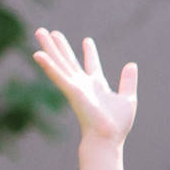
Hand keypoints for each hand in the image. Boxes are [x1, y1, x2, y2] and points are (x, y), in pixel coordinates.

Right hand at [31, 28, 135, 144]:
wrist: (108, 137)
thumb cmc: (117, 124)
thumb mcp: (127, 98)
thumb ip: (128, 81)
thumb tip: (132, 64)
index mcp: (97, 86)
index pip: (92, 65)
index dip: (89, 52)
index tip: (87, 40)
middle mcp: (83, 84)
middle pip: (69, 61)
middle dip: (61, 47)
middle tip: (51, 32)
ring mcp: (75, 86)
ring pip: (60, 63)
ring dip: (49, 48)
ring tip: (40, 32)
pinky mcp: (71, 91)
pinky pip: (57, 76)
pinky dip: (48, 65)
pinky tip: (37, 54)